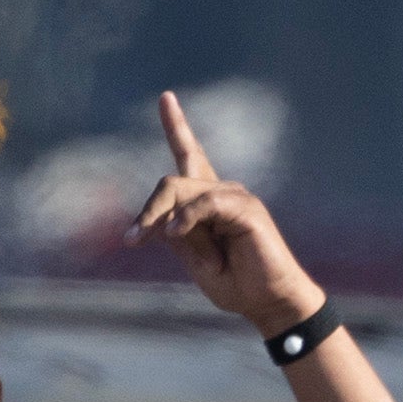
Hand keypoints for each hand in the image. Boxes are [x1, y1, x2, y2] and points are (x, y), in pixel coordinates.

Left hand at [130, 88, 327, 334]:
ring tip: (154, 241)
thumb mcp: (195, 259)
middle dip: (148, 209)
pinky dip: (187, 218)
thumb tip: (163, 216)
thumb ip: (179, 235)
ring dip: (159, 217)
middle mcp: (223, 193)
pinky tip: (178, 234)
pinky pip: (205, 203)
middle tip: (132, 239)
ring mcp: (237, 199)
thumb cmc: (236, 283)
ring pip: (182, 190)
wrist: (270, 303)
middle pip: (172, 182)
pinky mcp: (247, 209)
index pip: (191, 155)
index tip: (166, 98)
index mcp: (208, 202)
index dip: (177, 126)